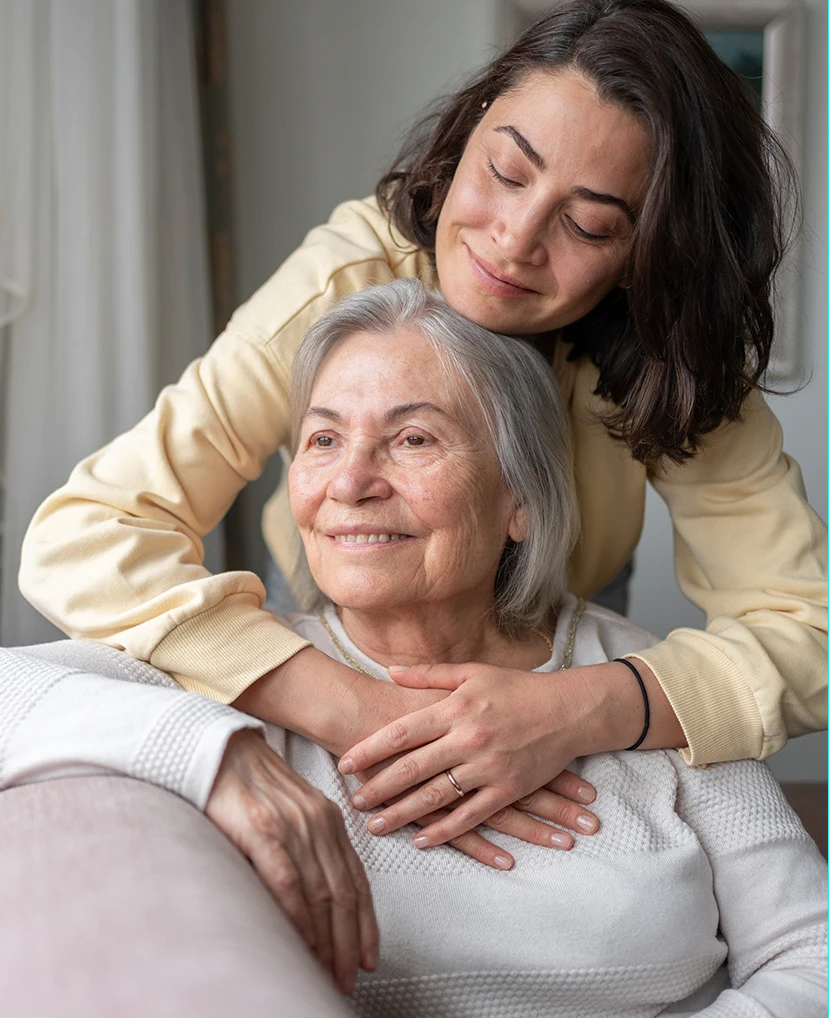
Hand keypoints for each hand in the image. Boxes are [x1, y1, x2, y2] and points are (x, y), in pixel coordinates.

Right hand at [205, 729, 377, 994]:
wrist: (216, 749)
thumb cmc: (249, 785)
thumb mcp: (291, 811)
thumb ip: (307, 844)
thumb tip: (317, 897)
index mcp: (328, 818)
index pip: (356, 879)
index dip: (366, 922)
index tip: (369, 957)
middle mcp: (318, 822)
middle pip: (343, 893)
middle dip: (349, 942)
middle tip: (349, 979)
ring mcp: (292, 825)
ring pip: (320, 893)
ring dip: (327, 940)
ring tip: (328, 973)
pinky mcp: (262, 828)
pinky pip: (287, 881)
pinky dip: (298, 916)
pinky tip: (301, 942)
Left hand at [339, 662, 605, 847]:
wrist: (568, 710)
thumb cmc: (517, 687)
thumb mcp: (472, 672)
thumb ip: (428, 674)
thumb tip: (390, 672)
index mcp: (456, 708)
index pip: (402, 733)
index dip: (370, 750)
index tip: (345, 764)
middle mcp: (468, 739)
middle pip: (411, 769)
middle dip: (377, 788)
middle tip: (352, 801)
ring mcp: (488, 767)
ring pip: (435, 797)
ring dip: (402, 814)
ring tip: (375, 826)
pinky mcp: (508, 789)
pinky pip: (471, 816)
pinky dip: (444, 831)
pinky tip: (421, 840)